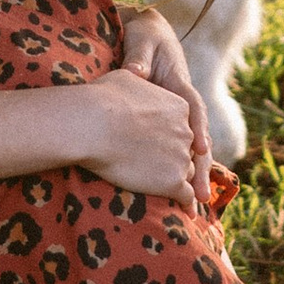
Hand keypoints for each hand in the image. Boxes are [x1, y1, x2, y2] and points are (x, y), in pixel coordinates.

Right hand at [68, 67, 214, 204]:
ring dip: (186, 184)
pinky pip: (185, 195)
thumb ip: (138, 81)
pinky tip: (186, 211)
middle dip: (180, 160)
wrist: (94, 123)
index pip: (182, 126)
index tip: (167, 146)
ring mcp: (181, 156)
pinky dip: (186, 204)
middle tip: (179, 175)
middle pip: (187, 150)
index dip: (173, 137)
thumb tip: (135, 73)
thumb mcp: (127, 78)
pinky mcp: (173, 181)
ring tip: (188, 201)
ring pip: (188, 173)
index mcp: (180, 106)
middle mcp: (186, 131)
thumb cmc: (104, 98)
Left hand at [119, 6, 215, 209]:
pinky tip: (181, 195)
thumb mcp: (142, 40)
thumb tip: (138, 72)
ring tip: (198, 203)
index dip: (199, 129)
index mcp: (181, 83)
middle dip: (201, 166)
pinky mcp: (165, 125)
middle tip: (202, 193)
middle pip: (197, 136)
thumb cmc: (143, 36)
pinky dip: (180, 171)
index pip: (194, 108)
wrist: (144, 34)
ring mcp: (176, 116)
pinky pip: (176, 150)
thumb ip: (140, 57)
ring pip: (190, 148)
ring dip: (194, 174)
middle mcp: (183, 104)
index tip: (201, 148)